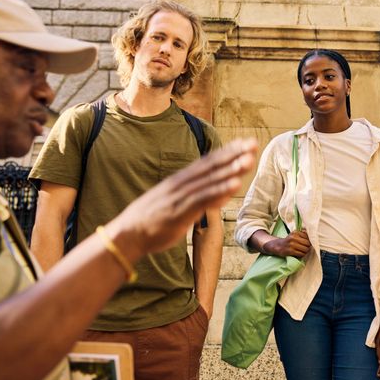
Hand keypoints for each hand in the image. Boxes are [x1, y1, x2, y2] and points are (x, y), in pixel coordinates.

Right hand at [106, 138, 256, 260]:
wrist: (126, 235)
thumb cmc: (151, 220)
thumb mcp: (172, 202)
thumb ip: (192, 195)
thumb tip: (213, 193)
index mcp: (179, 180)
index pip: (207, 162)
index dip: (227, 152)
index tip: (245, 143)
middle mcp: (181, 184)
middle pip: (211, 166)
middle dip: (234, 154)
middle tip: (253, 144)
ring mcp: (180, 197)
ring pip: (210, 180)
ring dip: (231, 169)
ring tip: (249, 161)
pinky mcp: (179, 212)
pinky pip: (203, 198)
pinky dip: (219, 190)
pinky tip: (235, 185)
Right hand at [264, 230, 310, 257]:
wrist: (277, 245)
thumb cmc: (288, 240)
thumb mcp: (294, 234)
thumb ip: (302, 234)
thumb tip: (314, 236)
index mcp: (296, 232)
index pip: (308, 237)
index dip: (310, 241)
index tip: (308, 243)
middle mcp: (293, 237)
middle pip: (308, 243)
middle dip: (308, 247)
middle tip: (306, 248)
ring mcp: (291, 244)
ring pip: (305, 249)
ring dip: (306, 252)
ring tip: (303, 251)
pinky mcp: (290, 251)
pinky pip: (301, 254)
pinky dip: (302, 255)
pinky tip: (300, 254)